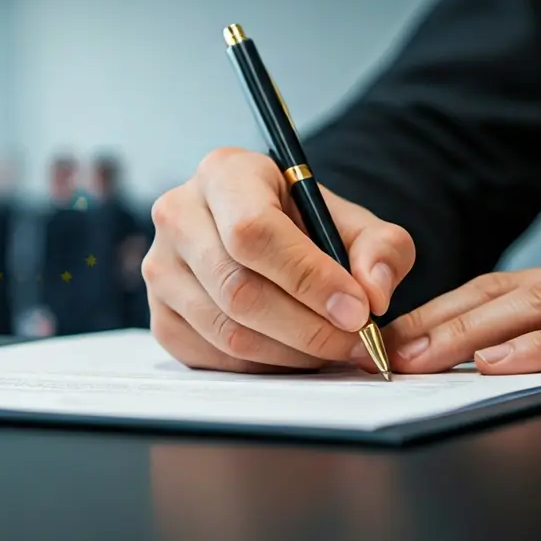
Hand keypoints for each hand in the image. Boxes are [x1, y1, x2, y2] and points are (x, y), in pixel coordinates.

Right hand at [143, 148, 415, 372]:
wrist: (262, 240)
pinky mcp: (160, 316)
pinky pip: (212, 356)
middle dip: (308, 327)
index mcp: (224, 173)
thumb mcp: (353, 223)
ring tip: (332, 350)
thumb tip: (373, 292)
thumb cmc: (305, 226)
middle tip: (355, 344)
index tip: (358, 311)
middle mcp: (178, 216)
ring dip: (290, 354)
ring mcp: (160, 269)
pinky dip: (262, 367)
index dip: (308, 278)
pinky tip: (293, 354)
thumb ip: (381, 249)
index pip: (253, 231)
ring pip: (226, 330)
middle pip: (238, 288)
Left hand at [385, 245, 540, 374]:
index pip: (489, 290)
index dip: (432, 313)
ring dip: (466, 332)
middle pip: (495, 294)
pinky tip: (500, 362)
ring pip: (532, 306)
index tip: (385, 339)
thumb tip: (493, 357)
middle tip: (380, 352)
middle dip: (431, 323)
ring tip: (418, 358)